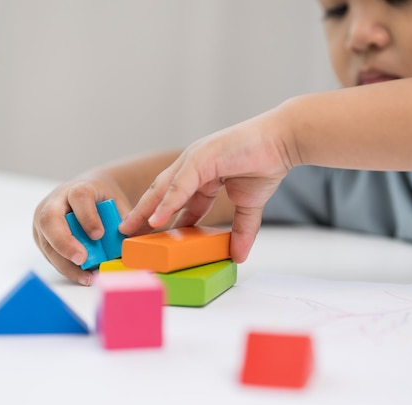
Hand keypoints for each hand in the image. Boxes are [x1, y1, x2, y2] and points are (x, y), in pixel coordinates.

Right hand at [33, 172, 131, 284]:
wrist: (86, 194)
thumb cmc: (103, 200)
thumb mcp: (116, 203)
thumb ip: (124, 220)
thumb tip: (132, 243)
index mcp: (78, 187)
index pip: (78, 197)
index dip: (87, 216)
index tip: (99, 235)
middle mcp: (54, 201)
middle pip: (49, 219)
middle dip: (64, 241)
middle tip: (82, 259)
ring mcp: (43, 219)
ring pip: (46, 241)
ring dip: (64, 262)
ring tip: (85, 277)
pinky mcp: (41, 236)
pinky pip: (49, 253)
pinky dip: (65, 267)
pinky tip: (82, 276)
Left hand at [119, 105, 298, 262]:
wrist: (283, 141)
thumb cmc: (266, 163)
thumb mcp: (249, 206)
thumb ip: (241, 230)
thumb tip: (238, 256)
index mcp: (201, 175)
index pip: (174, 198)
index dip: (161, 216)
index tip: (148, 233)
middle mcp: (193, 166)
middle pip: (161, 193)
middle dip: (143, 214)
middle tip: (127, 233)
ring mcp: (195, 159)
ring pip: (164, 189)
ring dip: (147, 210)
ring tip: (131, 229)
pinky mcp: (201, 157)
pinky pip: (180, 185)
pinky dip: (168, 203)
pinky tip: (156, 219)